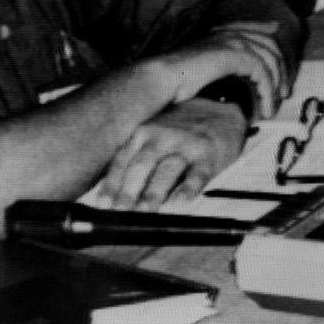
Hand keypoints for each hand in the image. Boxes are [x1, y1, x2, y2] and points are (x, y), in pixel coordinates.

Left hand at [96, 98, 247, 206]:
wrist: (221, 111)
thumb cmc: (181, 130)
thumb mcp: (154, 135)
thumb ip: (136, 158)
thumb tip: (114, 196)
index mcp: (143, 134)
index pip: (123, 161)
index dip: (111, 184)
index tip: (102, 205)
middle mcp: (162, 138)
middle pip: (141, 165)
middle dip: (129, 190)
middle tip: (119, 212)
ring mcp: (186, 146)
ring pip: (167, 170)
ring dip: (154, 192)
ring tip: (143, 212)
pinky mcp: (208, 157)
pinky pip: (197, 175)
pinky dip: (187, 190)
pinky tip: (179, 204)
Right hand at [149, 24, 289, 119]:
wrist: (164, 77)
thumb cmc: (177, 79)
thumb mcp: (204, 69)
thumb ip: (222, 67)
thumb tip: (237, 79)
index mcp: (222, 33)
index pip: (256, 30)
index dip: (270, 38)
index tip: (279, 56)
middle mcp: (231, 34)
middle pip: (269, 46)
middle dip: (281, 69)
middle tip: (283, 92)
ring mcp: (234, 42)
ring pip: (269, 59)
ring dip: (274, 85)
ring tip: (272, 105)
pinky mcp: (236, 55)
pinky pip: (262, 72)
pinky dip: (266, 91)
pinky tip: (264, 106)